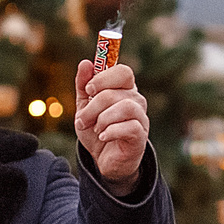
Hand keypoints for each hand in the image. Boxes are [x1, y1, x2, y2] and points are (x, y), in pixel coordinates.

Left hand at [73, 60, 149, 187]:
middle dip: (93, 106)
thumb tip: (85, 63)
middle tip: (82, 120)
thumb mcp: (85, 106)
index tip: (89, 90)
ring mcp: (141, 118)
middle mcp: (136, 101)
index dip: (103, 78)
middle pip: (115, 92)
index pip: (123, 72)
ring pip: (125, 107)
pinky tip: (103, 137)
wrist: (104, 160)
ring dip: (102, 118)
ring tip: (95, 129)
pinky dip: (111, 131)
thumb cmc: (97, 130)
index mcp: (124, 90)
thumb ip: (84, 85)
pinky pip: (129, 127)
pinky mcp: (140, 136)